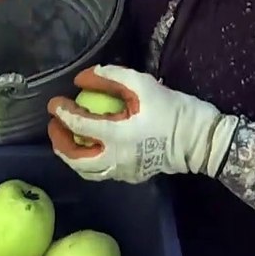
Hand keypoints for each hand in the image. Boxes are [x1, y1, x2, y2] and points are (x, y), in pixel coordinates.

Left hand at [47, 65, 238, 183]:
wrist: (200, 140)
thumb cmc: (172, 109)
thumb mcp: (142, 85)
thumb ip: (109, 78)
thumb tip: (82, 79)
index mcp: (116, 136)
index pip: (78, 126)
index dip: (62, 113)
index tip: (54, 103)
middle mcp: (115, 159)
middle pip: (76, 159)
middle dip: (60, 142)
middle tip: (56, 125)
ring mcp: (123, 172)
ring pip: (86, 171)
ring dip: (71, 156)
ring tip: (68, 139)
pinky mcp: (132, 177)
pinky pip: (101, 173)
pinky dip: (88, 162)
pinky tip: (90, 148)